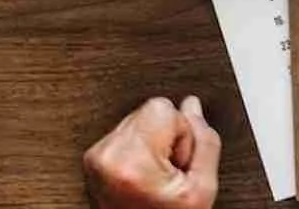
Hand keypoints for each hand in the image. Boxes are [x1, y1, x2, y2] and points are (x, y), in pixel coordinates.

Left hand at [83, 96, 220, 208]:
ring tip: (153, 178)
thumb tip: (193, 106)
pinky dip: (136, 151)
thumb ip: (204, 144)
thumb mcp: (201, 192)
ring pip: (138, 119)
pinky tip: (141, 176)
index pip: (163, 107)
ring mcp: (97, 157)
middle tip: (167, 175)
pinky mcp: (93, 159)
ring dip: (151, 144)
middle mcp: (107, 155)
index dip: (182, 136)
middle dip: (165, 138)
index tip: (177, 165)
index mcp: (131, 161)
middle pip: (149, 111)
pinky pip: (124, 134)